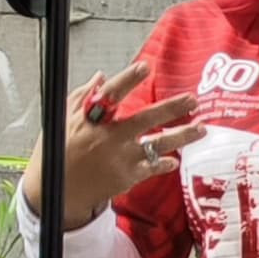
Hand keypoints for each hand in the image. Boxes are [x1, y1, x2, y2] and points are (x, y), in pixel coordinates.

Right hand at [21, 58, 198, 231]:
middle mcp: (107, 137)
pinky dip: (165, 163)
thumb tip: (101, 76)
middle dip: (171, 108)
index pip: (111, 95)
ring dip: (182, 136)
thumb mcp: (63, 121)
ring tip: (202, 129)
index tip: (146, 66)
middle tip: (193, 99)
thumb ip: (82, 97)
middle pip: (144, 118)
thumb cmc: (59, 151)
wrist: (57, 191)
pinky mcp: (126, 177)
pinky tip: (175, 160)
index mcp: (90, 120)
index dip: (128, 80)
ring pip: (157, 144)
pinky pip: (153, 167)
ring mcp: (119, 158)